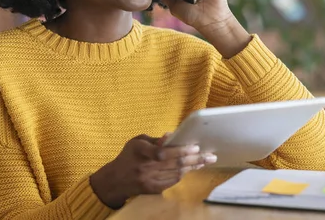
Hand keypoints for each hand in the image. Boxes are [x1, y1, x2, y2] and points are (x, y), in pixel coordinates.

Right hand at [89, 134, 216, 208]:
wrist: (114, 180)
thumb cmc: (128, 156)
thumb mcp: (137, 141)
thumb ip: (154, 140)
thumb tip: (171, 136)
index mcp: (140, 151)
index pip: (162, 152)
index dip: (179, 150)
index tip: (195, 147)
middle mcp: (145, 167)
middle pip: (174, 163)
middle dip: (195, 159)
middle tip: (210, 156)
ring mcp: (149, 180)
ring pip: (176, 173)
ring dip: (193, 167)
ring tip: (206, 161)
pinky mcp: (152, 189)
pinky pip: (172, 181)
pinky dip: (183, 174)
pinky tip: (192, 168)